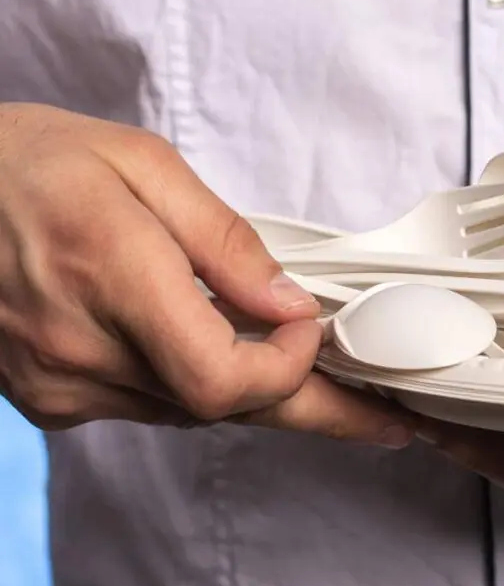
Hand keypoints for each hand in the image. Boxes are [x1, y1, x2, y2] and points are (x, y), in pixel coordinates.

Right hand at [0, 103, 411, 446]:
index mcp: (111, 278)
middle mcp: (81, 351)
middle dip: (315, 409)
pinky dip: (198, 384)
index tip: (313, 328)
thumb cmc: (26, 163)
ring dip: (255, 389)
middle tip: (386, 422)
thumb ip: (224, 240)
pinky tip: (215, 349)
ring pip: (193, 413)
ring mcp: (61, 385)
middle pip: (226, 408)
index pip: (223, 378)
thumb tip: (287, 301)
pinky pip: (153, 407)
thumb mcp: (140, 164)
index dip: (289, 368)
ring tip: (306, 366)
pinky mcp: (50, 398)